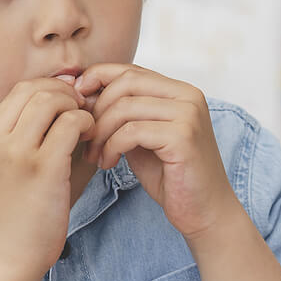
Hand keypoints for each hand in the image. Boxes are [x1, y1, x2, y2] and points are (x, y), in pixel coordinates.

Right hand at [0, 76, 94, 278]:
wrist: (7, 259)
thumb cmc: (15, 216)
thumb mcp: (6, 168)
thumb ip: (26, 135)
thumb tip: (65, 100)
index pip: (19, 91)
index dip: (51, 89)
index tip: (70, 104)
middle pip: (33, 89)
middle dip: (65, 92)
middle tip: (83, 109)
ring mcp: (14, 152)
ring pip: (52, 100)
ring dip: (77, 107)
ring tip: (87, 126)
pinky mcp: (41, 167)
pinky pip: (71, 123)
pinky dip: (87, 124)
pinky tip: (91, 140)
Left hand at [76, 63, 244, 238]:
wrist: (204, 211)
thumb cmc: (171, 176)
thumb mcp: (142, 137)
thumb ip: (123, 113)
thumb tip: (83, 93)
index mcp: (180, 90)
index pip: (130, 70)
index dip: (97, 80)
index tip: (76, 104)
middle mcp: (188, 96)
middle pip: (126, 83)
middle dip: (96, 109)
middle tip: (84, 138)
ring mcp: (188, 114)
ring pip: (125, 107)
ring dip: (100, 133)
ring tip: (95, 155)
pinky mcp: (183, 137)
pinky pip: (131, 131)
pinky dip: (112, 147)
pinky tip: (109, 163)